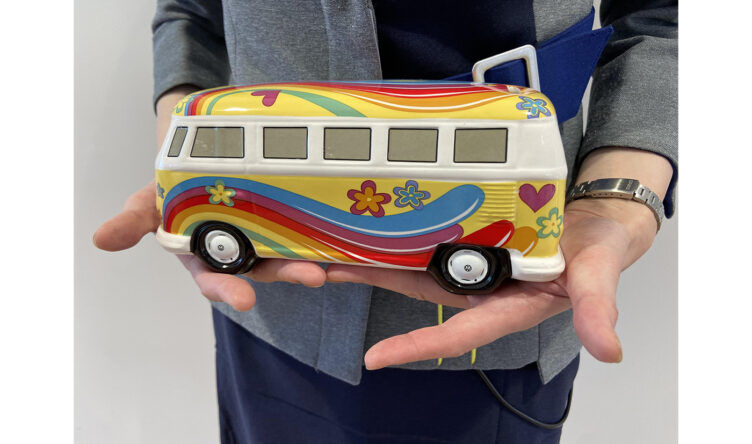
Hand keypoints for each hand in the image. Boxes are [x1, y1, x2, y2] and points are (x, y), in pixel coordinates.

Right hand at [92, 181, 325, 310]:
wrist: (196, 155)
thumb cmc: (169, 186)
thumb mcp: (147, 202)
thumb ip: (132, 221)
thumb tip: (101, 239)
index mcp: (204, 256)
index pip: (215, 279)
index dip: (227, 290)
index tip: (243, 299)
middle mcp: (238, 251)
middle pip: (264, 267)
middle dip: (286, 273)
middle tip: (312, 278)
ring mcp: (263, 233)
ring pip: (289, 248)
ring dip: (311, 254)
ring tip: (335, 259)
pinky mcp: (283, 215)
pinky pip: (303, 223)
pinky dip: (321, 229)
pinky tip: (344, 230)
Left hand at [326, 197, 658, 368]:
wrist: (599, 217)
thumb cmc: (601, 249)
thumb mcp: (601, 276)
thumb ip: (597, 309)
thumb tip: (608, 349)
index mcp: (508, 306)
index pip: (457, 333)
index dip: (417, 345)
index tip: (375, 359)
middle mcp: (482, 288)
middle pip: (417, 290)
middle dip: (370, 281)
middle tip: (321, 274)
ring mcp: (474, 262)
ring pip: (414, 262)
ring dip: (374, 254)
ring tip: (328, 244)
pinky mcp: (472, 238)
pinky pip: (429, 236)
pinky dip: (401, 231)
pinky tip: (371, 220)